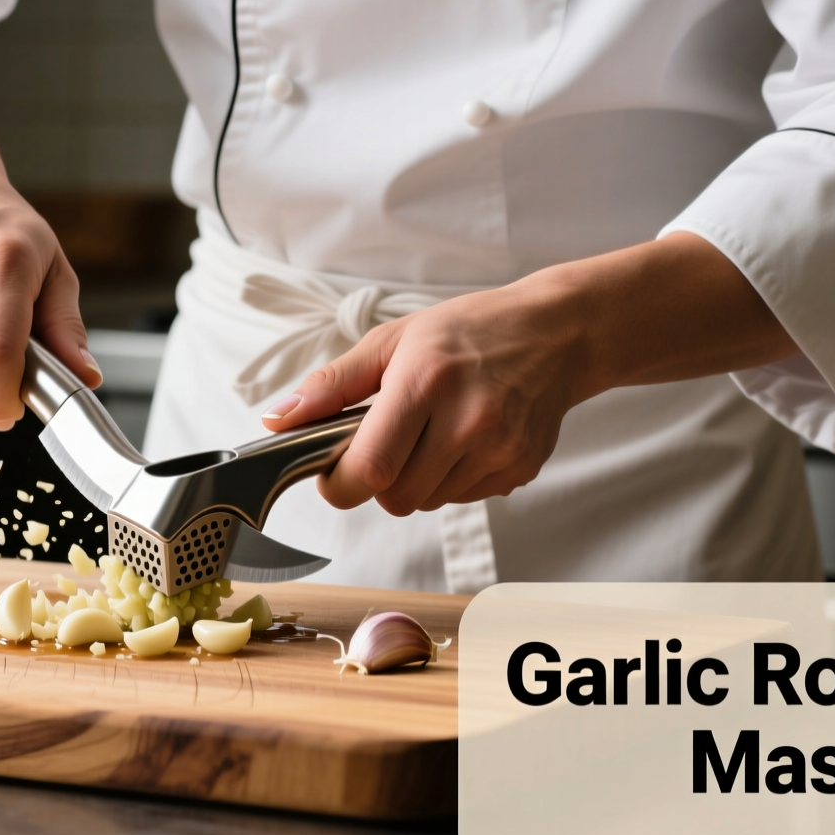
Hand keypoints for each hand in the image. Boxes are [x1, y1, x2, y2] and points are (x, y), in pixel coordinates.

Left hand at [259, 234, 799, 514]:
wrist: (556, 334)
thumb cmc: (470, 332)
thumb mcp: (392, 341)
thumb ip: (333, 384)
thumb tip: (278, 419)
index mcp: (424, 383)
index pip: (368, 469)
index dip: (339, 483)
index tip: (333, 472)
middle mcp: (466, 420)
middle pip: (396, 496)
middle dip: (378, 480)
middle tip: (389, 442)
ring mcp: (499, 449)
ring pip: (428, 502)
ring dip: (416, 480)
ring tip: (432, 433)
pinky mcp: (519, 469)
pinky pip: (463, 498)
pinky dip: (452, 480)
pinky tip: (465, 439)